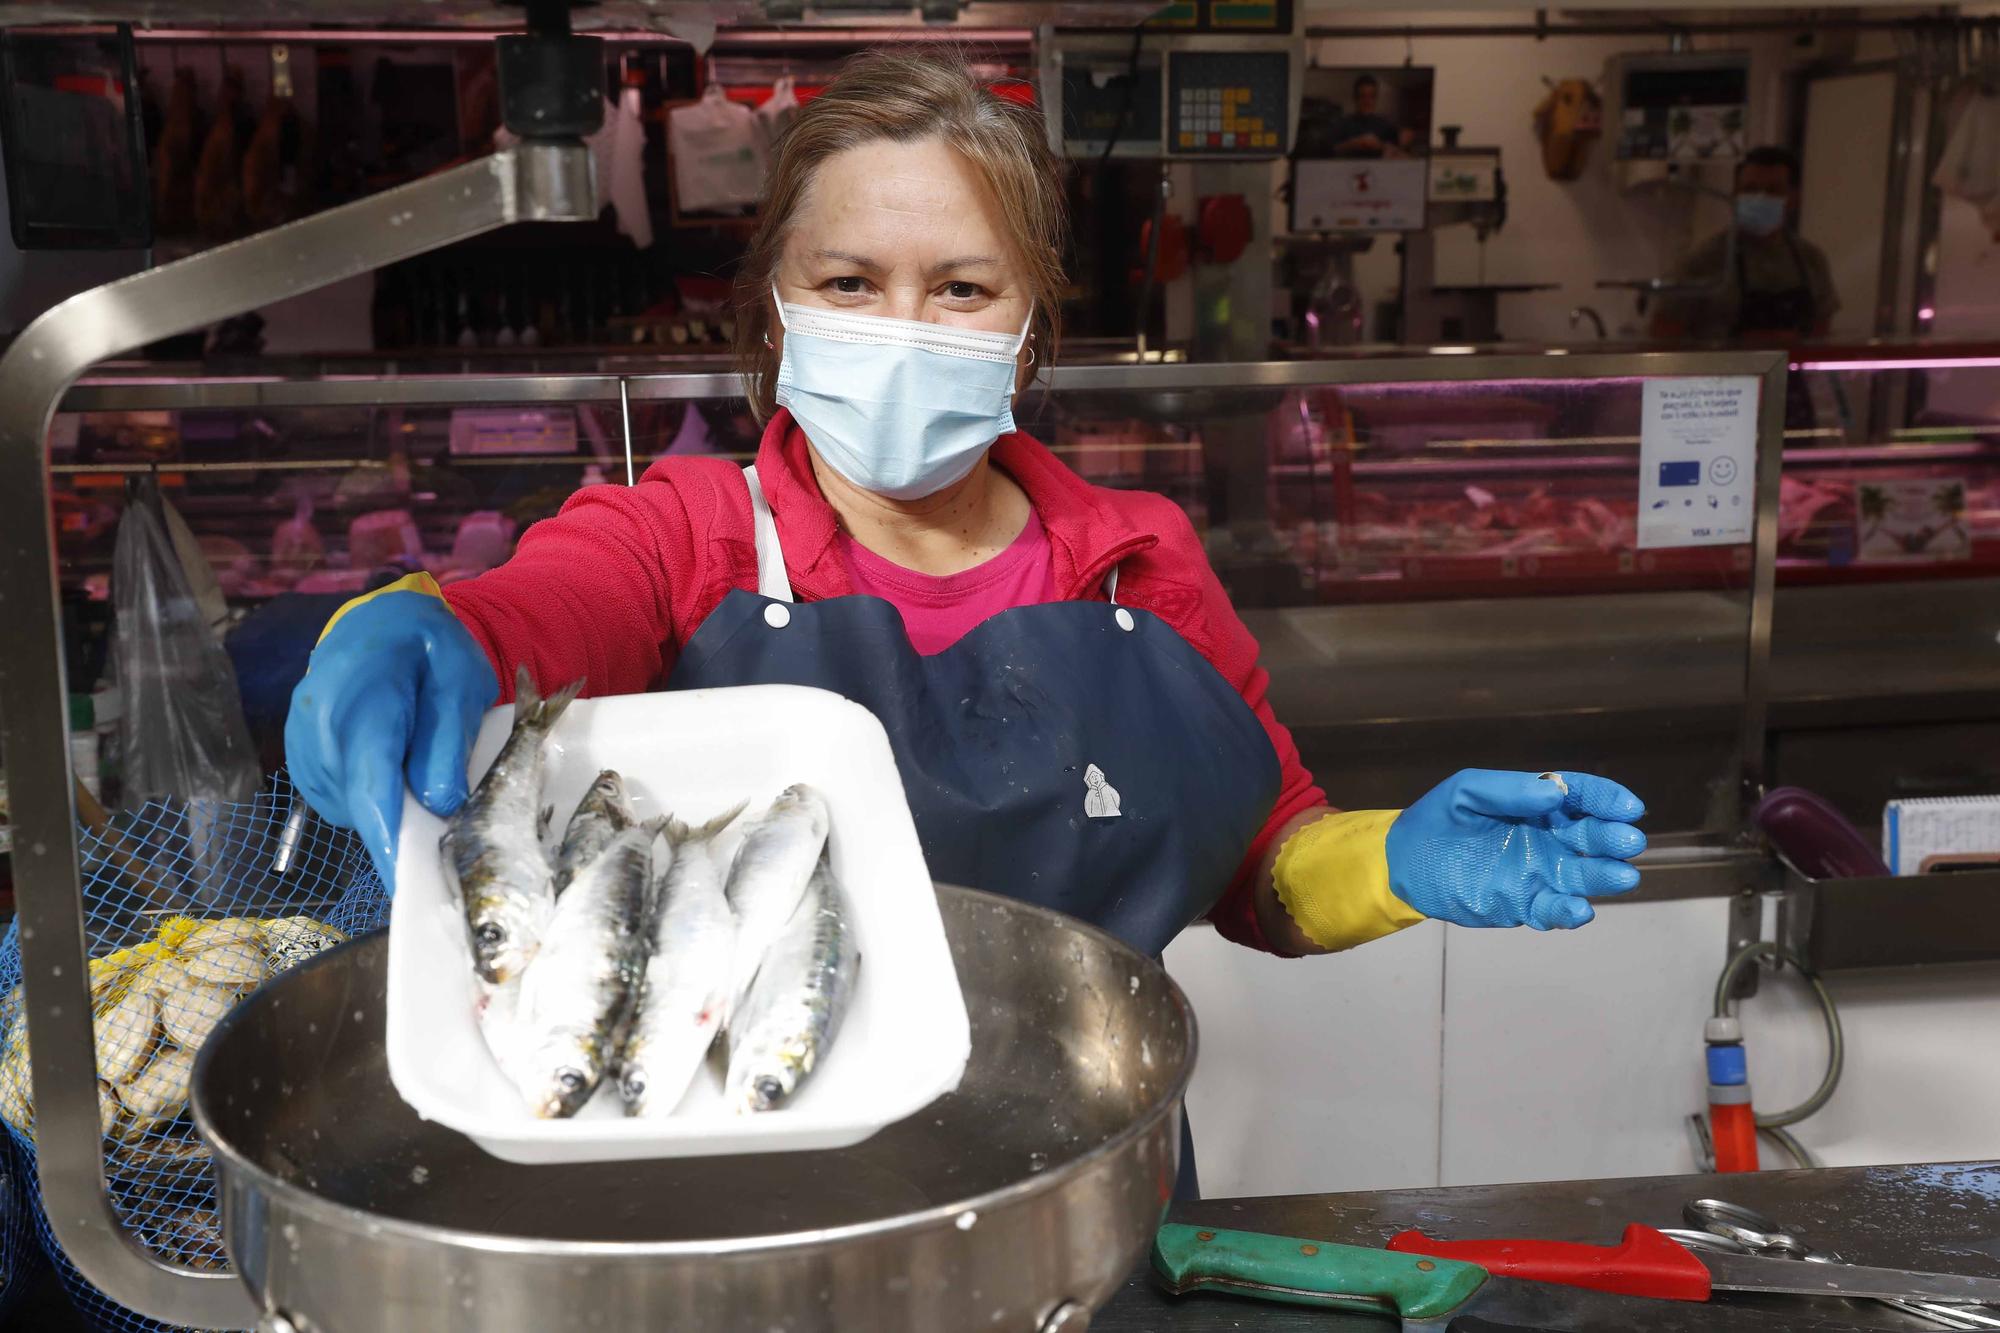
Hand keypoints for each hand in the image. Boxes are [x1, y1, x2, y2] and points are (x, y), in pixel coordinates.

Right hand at [284, 590, 497, 890]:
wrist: (380, 620)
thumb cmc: (428, 646)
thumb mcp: (460, 683)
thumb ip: (448, 743)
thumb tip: (439, 806)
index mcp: (359, 703)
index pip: (372, 787)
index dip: (390, 842)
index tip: (407, 886)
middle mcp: (316, 727)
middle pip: (357, 803)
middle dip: (400, 828)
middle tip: (446, 835)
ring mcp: (300, 742)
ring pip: (346, 806)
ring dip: (385, 808)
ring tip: (420, 778)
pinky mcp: (298, 755)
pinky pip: (335, 797)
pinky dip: (366, 798)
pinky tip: (391, 772)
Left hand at [1384, 770, 1645, 929]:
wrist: (1404, 861)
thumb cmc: (1438, 819)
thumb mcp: (1467, 791)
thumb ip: (1509, 790)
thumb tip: (1554, 792)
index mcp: (1537, 804)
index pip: (1581, 798)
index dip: (1607, 801)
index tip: (1628, 808)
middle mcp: (1548, 838)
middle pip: (1591, 837)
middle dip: (1613, 839)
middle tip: (1629, 842)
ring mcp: (1539, 873)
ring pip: (1582, 876)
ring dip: (1604, 876)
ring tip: (1622, 876)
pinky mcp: (1524, 903)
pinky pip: (1553, 909)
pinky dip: (1569, 912)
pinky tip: (1578, 910)